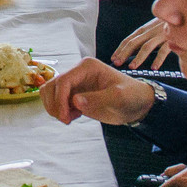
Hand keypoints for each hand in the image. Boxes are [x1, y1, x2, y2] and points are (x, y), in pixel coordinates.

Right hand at [42, 58, 156, 125]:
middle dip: (55, 104)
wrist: (136, 104)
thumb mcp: (119, 97)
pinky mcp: (74, 95)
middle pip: (52, 86)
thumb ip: (98, 98)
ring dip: (54, 107)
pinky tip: (73, 117)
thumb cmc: (131, 95)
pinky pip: (56, 101)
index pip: (63, 81)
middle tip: (66, 120)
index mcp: (87, 67)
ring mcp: (74, 84)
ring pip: (50, 92)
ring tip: (69, 118)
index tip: (65, 117)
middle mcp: (77, 73)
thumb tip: (75, 101)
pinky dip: (59, 110)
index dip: (60, 100)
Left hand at [111, 16, 176, 69]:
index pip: (128, 40)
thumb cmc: (166, 25)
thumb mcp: (152, 29)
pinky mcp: (171, 38)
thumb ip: (143, 38)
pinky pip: (164, 49)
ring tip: (132, 67)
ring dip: (138, 57)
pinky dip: (159, 59)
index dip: (119, 49)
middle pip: (134, 43)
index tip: (113, 58)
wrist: (183, 15)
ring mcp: (160, 34)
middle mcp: (149, 31)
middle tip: (117, 63)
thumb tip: (131, 51)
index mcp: (143, 30)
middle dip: (124, 54)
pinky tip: (154, 67)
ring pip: (147, 46)